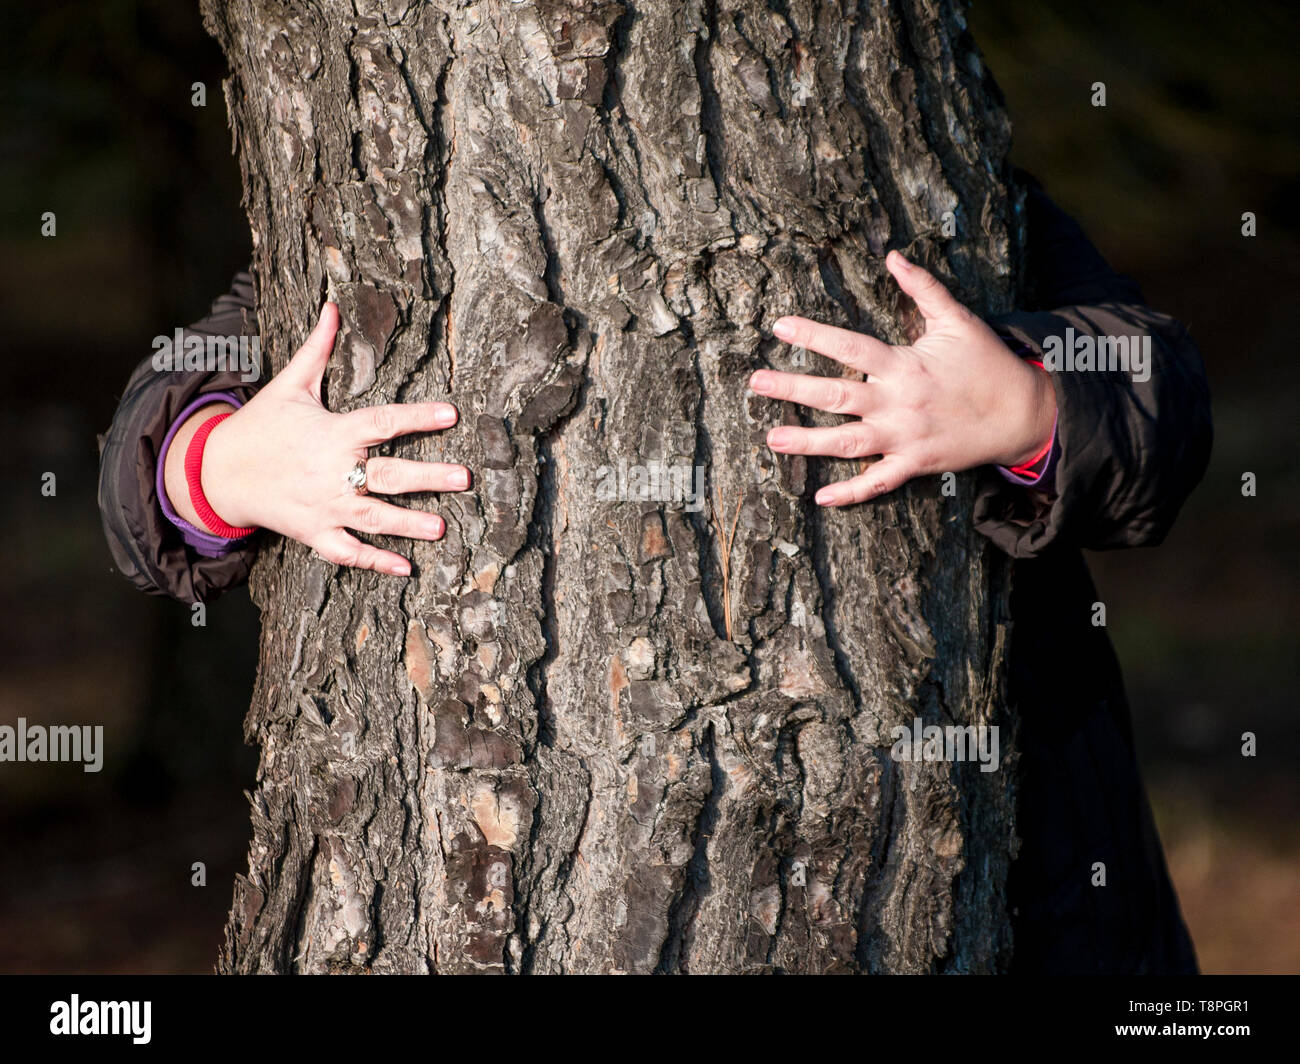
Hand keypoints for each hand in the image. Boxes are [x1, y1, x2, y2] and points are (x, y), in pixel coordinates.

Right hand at [170, 302, 468, 575]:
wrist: (216, 472)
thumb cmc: (260, 425)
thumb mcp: (288, 384)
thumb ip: (318, 348)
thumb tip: (333, 305)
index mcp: (332, 432)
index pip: (382, 422)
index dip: (417, 417)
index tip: (450, 414)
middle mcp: (332, 471)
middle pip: (388, 476)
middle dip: (428, 477)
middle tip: (464, 478)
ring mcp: (324, 506)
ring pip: (374, 517)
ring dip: (409, 524)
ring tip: (442, 527)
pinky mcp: (314, 532)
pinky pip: (347, 551)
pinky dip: (375, 562)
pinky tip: (406, 568)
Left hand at [750, 250, 1055, 505]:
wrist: (1022, 413)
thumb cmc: (987, 363)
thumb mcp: (957, 319)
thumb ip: (922, 288)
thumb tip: (894, 256)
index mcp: (904, 364)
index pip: (849, 346)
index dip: (813, 335)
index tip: (779, 327)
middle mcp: (898, 402)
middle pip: (836, 395)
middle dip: (792, 389)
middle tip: (756, 383)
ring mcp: (905, 438)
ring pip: (847, 443)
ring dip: (808, 442)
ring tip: (772, 438)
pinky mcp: (915, 465)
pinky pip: (878, 483)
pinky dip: (850, 493)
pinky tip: (820, 497)